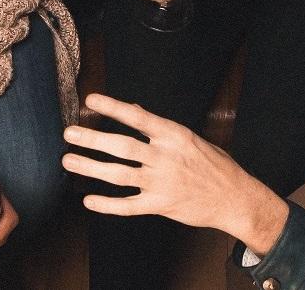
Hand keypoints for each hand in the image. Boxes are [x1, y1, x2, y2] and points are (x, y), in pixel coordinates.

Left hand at [61, 93, 288, 255]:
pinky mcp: (160, 205)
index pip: (138, 117)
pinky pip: (128, 205)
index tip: (91, 100)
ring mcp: (161, 182)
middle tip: (69, 133)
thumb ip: (161, 128)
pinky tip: (89, 200)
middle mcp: (165, 157)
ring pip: (118, 174)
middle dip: (92, 139)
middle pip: (121, 146)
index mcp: (174, 136)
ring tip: (69, 160)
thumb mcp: (190, 138)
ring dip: (90, 167)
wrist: (235, 199)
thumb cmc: (215, 165)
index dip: (113, 108)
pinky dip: (107, 204)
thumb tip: (134, 109)